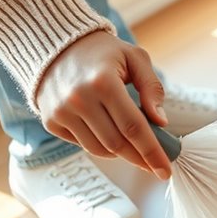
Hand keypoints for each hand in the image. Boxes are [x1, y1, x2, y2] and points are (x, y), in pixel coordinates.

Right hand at [34, 30, 171, 179]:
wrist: (56, 45)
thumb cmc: (102, 52)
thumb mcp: (135, 58)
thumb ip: (152, 88)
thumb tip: (160, 122)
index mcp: (103, 82)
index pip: (134, 127)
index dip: (152, 152)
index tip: (165, 171)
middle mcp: (79, 99)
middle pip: (117, 144)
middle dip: (140, 158)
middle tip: (155, 165)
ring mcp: (62, 112)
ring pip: (99, 149)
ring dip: (121, 154)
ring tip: (133, 148)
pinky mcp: (51, 121)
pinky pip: (82, 145)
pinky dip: (100, 146)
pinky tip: (109, 135)